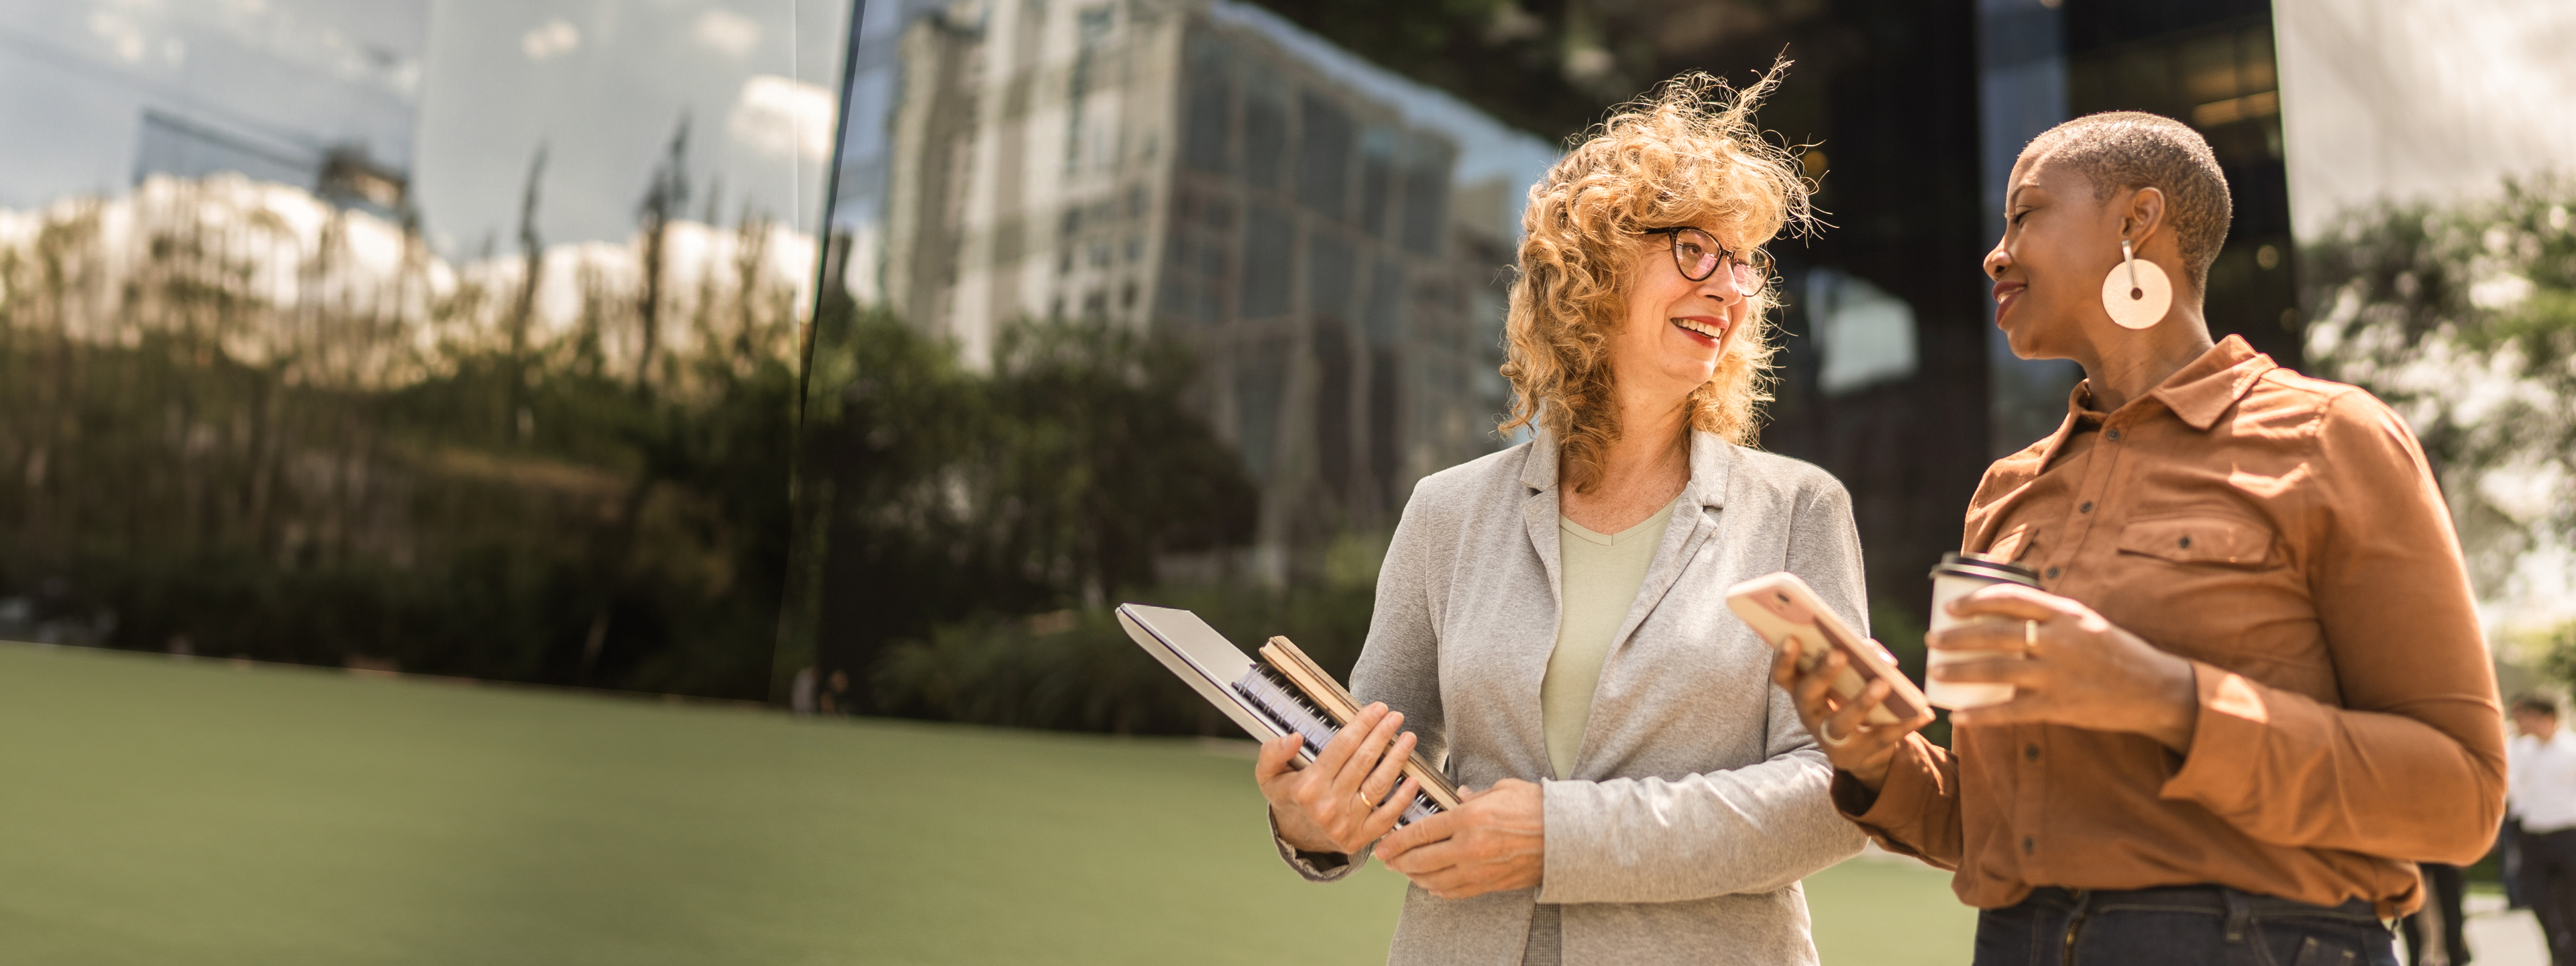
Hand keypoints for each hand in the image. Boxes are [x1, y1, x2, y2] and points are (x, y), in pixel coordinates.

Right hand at [1255, 702, 1421, 854]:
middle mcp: (1327, 806)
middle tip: (1396, 716)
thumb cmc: (1287, 796)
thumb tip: (1295, 737)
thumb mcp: (1268, 774)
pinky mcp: (1359, 839)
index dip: (1362, 725)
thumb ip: (1274, 752)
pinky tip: (1413, 779)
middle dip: (1382, 735)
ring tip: (1409, 738)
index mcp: (1306, 788)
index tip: (1377, 708)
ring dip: (1397, 759)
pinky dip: (1402, 798)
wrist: (1295, 837)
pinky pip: (1387, 817)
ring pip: (1378, 785)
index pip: (1341, 748)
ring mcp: (1345, 825)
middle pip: (1363, 762)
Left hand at [1374, 778, 1543, 899]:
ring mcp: (1479, 869)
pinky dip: (1438, 889)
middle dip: (1397, 861)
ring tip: (1404, 871)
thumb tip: (1460, 796)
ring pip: (1434, 880)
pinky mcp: (1490, 884)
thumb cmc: (1537, 807)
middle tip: (1385, 860)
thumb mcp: (1503, 789)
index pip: (1421, 831)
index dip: (1396, 840)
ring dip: (1414, 877)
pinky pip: (1455, 892)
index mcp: (1469, 818)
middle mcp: (1469, 847)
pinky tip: (1430, 884)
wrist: (1568, 837)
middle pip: (1420, 860)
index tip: (1382, 843)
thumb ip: (1475, 795)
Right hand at [1769, 636, 1934, 790]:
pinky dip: (1906, 724)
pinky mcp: (1859, 753)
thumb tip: (1873, 652)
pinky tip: (1924, 712)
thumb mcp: (1845, 677)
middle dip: (1822, 674)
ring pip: (1842, 721)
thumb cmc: (1850, 697)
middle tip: (1839, 653)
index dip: (1783, 658)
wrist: (1862, 748)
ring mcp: (1832, 737)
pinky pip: (1883, 737)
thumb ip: (1856, 656)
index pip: (1783, 675)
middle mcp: (1810, 715)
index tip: (1792, 637)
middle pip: (1809, 695)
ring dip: (1861, 701)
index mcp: (1802, 691)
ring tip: (1883, 683)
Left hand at [1930, 584, 2198, 749]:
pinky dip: (1981, 714)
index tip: (1950, 608)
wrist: (2155, 690)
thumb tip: (2004, 610)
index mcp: (2065, 614)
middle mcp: (2059, 641)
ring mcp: (2058, 675)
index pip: (2011, 598)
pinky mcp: (2059, 707)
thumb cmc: (2115, 652)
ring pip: (1996, 670)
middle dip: (1957, 637)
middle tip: (1932, 639)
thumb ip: (2050, 616)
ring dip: (1960, 670)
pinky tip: (1959, 716)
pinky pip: (2011, 711)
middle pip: (1996, 634)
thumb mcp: (2086, 622)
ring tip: (1936, 671)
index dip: (1975, 601)